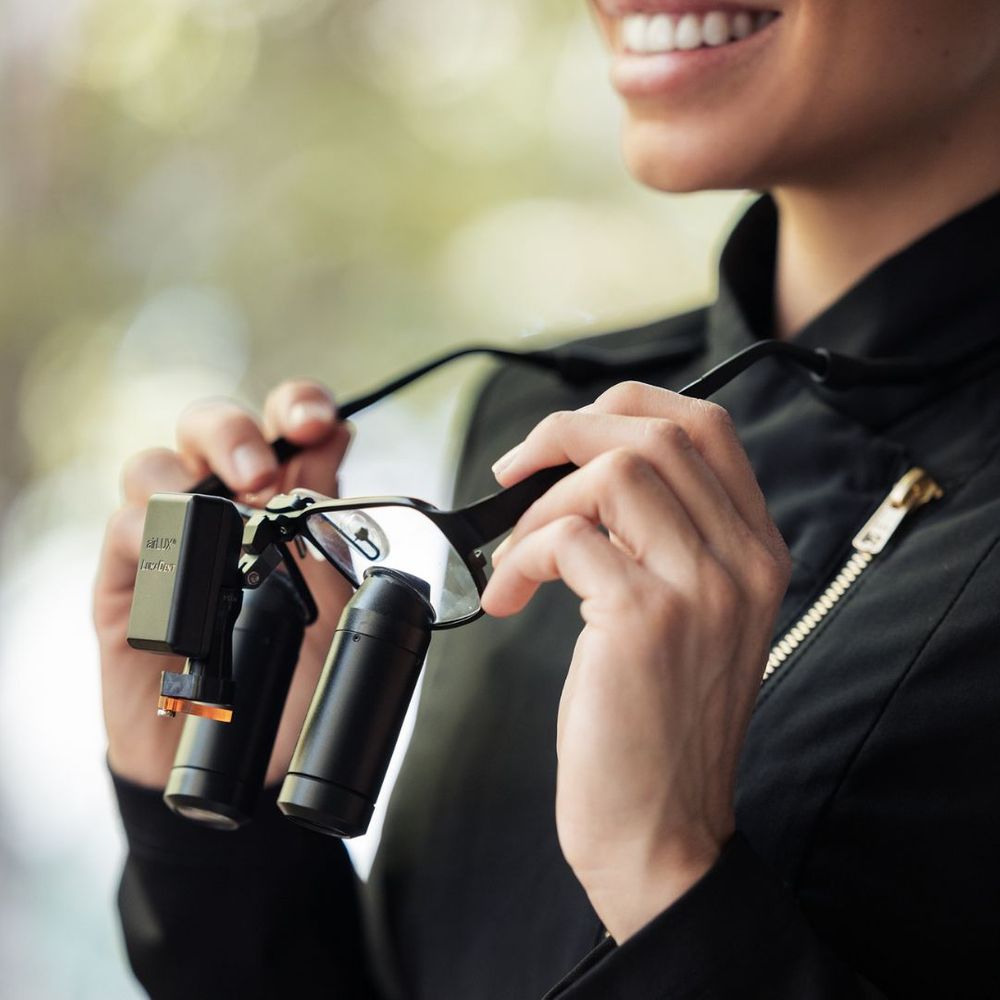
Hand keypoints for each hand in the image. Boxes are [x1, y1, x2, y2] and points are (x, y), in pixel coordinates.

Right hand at [94, 380, 353, 788]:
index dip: (299, 408)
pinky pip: (124, 531)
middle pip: (211, 427)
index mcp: (283, 501)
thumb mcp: (335, 608)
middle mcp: (225, 507)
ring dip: (188, 478)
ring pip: (155, 466)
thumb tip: (335, 463)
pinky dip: (152, 531)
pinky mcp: (130, 581)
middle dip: (235, 433)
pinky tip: (182, 558)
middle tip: (262, 476)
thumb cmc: (293, 674)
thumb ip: (334, 540)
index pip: (285, 428)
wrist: (249, 753)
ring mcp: (172, 540)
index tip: (318, 424)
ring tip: (228, 517)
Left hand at [482, 382, 789, 941]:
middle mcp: (742, 561)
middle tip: (514, 474)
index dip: (626, 408)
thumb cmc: (656, 723)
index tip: (567, 436)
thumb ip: (664, 540)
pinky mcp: (644, 619)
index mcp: (757, 552)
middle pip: (654, 433)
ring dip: (537, 502)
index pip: (706, 427)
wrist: (661, 829)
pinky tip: (507, 597)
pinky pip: (566, 538)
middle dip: (564, 433)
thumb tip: (584, 477)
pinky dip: (519, 556)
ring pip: (612, 473)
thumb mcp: (689, 617)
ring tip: (513, 556)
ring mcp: (700, 588)